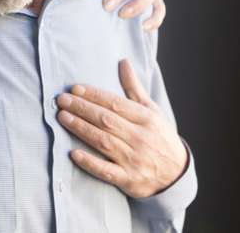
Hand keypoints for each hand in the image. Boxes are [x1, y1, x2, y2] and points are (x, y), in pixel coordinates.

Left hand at [56, 59, 187, 197]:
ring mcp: (134, 159)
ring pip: (103, 141)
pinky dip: (90, 163)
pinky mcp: (128, 179)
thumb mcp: (151, 111)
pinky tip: (73, 154)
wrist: (177, 174)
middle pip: (106, 120)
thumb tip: (123, 61)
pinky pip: (107, 171)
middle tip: (61, 100)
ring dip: (81, 129)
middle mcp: (140, 138)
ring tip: (62, 118)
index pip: (116, 104)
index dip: (94, 95)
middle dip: (82, 109)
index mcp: (146, 119)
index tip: (74, 88)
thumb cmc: (159, 137)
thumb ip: (133, 88)